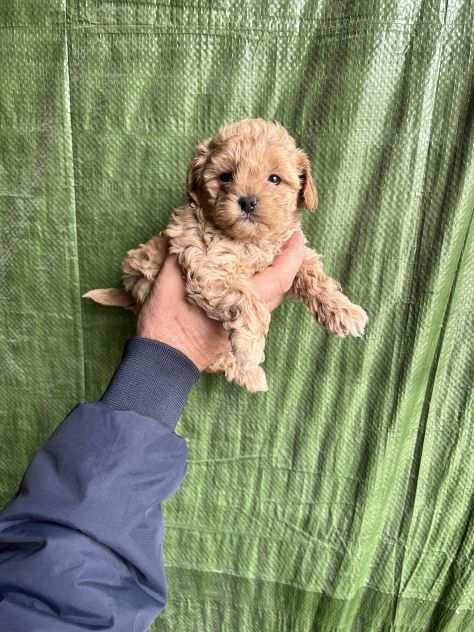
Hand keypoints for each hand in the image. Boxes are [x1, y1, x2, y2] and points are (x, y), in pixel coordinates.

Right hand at [137, 231, 304, 369]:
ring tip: (266, 248)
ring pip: (269, 295)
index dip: (293, 255)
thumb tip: (189, 229)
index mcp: (239, 302)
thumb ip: (182, 255)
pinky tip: (245, 270)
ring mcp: (242, 324)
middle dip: (286, 259)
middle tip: (281, 234)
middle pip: (280, 286)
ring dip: (273, 271)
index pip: (279, 277)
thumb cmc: (166, 326)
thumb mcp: (168, 284)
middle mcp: (248, 315)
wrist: (161, 362)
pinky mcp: (233, 327)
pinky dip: (257, 282)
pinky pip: (255, 301)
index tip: (297, 233)